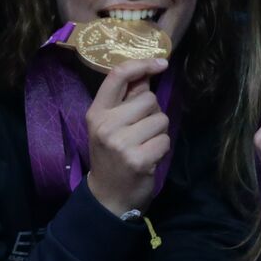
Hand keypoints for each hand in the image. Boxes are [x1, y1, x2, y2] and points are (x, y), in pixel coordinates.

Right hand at [85, 57, 171, 216]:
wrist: (108, 196)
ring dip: (158, 132)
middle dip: (152, 113)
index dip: (142, 64)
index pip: (117, 76)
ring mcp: (121, 143)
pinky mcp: (139, 159)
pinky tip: (148, 158)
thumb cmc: (112, 156)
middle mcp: (106, 125)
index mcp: (96, 113)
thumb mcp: (110, 125)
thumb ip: (126, 99)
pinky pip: (165, 140)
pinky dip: (162, 149)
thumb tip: (147, 72)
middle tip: (140, 132)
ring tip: (143, 145)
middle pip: (149, 98)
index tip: (160, 63)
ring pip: (160, 119)